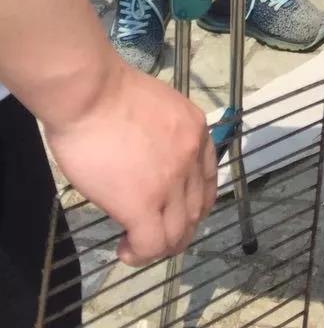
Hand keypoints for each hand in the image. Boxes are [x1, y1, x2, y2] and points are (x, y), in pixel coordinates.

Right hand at [44, 61, 216, 265]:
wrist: (90, 93)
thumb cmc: (108, 94)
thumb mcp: (158, 107)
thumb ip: (165, 135)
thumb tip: (152, 158)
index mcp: (196, 130)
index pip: (208, 178)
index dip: (193, 202)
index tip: (173, 211)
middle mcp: (192, 156)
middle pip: (197, 209)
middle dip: (179, 229)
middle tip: (155, 235)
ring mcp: (171, 181)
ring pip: (178, 232)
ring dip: (161, 246)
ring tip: (137, 247)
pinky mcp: (143, 203)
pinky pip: (151, 243)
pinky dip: (140, 254)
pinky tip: (125, 250)